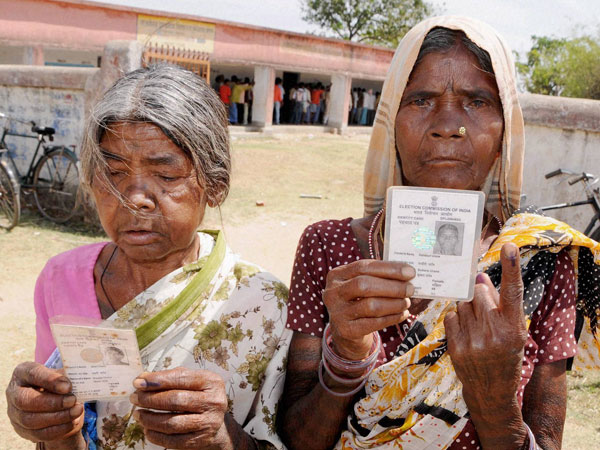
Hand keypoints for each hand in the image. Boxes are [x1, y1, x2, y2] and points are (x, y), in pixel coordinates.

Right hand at [6, 362, 83, 443]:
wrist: (51, 400)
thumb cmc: (55, 382)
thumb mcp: (60, 373)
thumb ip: (66, 376)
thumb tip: (78, 380)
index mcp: (23, 372)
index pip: (33, 374)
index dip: (50, 380)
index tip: (67, 386)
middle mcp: (15, 393)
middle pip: (26, 401)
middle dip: (52, 403)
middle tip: (72, 400)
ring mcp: (15, 413)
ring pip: (31, 420)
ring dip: (58, 417)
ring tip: (77, 410)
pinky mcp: (22, 430)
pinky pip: (38, 434)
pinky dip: (58, 429)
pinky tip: (72, 421)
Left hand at [131, 367, 229, 449]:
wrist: (217, 423)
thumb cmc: (199, 396)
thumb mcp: (191, 381)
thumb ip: (169, 377)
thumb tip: (141, 379)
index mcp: (211, 381)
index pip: (181, 378)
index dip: (157, 380)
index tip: (138, 382)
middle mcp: (213, 401)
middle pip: (176, 400)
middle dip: (150, 399)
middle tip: (134, 398)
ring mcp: (209, 422)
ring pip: (172, 423)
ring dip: (150, 419)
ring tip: (138, 414)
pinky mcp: (201, 440)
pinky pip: (173, 441)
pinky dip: (156, 436)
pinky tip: (147, 429)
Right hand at [323, 260, 413, 359]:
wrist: (345, 332)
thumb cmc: (358, 301)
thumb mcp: (360, 285)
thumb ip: (378, 277)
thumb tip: (407, 273)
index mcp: (336, 275)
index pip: (363, 267)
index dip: (388, 268)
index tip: (410, 271)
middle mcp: (333, 292)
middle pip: (365, 285)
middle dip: (392, 286)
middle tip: (410, 289)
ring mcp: (337, 312)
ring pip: (371, 305)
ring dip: (394, 303)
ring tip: (406, 302)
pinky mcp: (346, 330)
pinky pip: (374, 323)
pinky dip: (392, 318)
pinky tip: (402, 314)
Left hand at [444, 242, 526, 414]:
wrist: (491, 390)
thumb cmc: (505, 354)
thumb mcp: (512, 331)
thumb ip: (498, 303)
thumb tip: (478, 277)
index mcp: (514, 327)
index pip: (513, 292)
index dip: (511, 268)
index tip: (510, 247)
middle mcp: (495, 333)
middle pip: (478, 293)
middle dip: (478, 294)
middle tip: (483, 307)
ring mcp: (474, 341)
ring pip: (462, 304)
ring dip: (466, 308)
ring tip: (476, 324)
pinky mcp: (456, 347)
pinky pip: (450, 317)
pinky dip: (456, 320)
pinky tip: (465, 332)